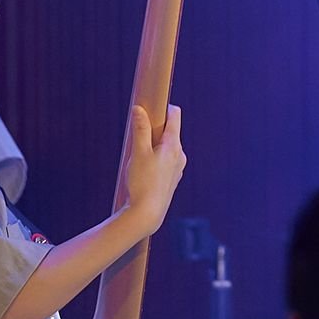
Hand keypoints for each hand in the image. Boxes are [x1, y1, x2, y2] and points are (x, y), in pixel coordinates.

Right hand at [121, 104, 186, 234]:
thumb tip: (139, 108)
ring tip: (138, 152)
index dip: (164, 107)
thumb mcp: (138, 153)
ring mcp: (177, 168)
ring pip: (167, 147)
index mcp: (174, 145)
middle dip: (155, 127)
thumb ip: (139, 130)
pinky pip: (166, 160)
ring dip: (154, 143)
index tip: (152, 104)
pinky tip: (143, 168)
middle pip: (170, 130)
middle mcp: (180, 155)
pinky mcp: (172, 178)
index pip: (175, 115)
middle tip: (138, 130)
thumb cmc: (143, 183)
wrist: (148, 214)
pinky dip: (156, 157)